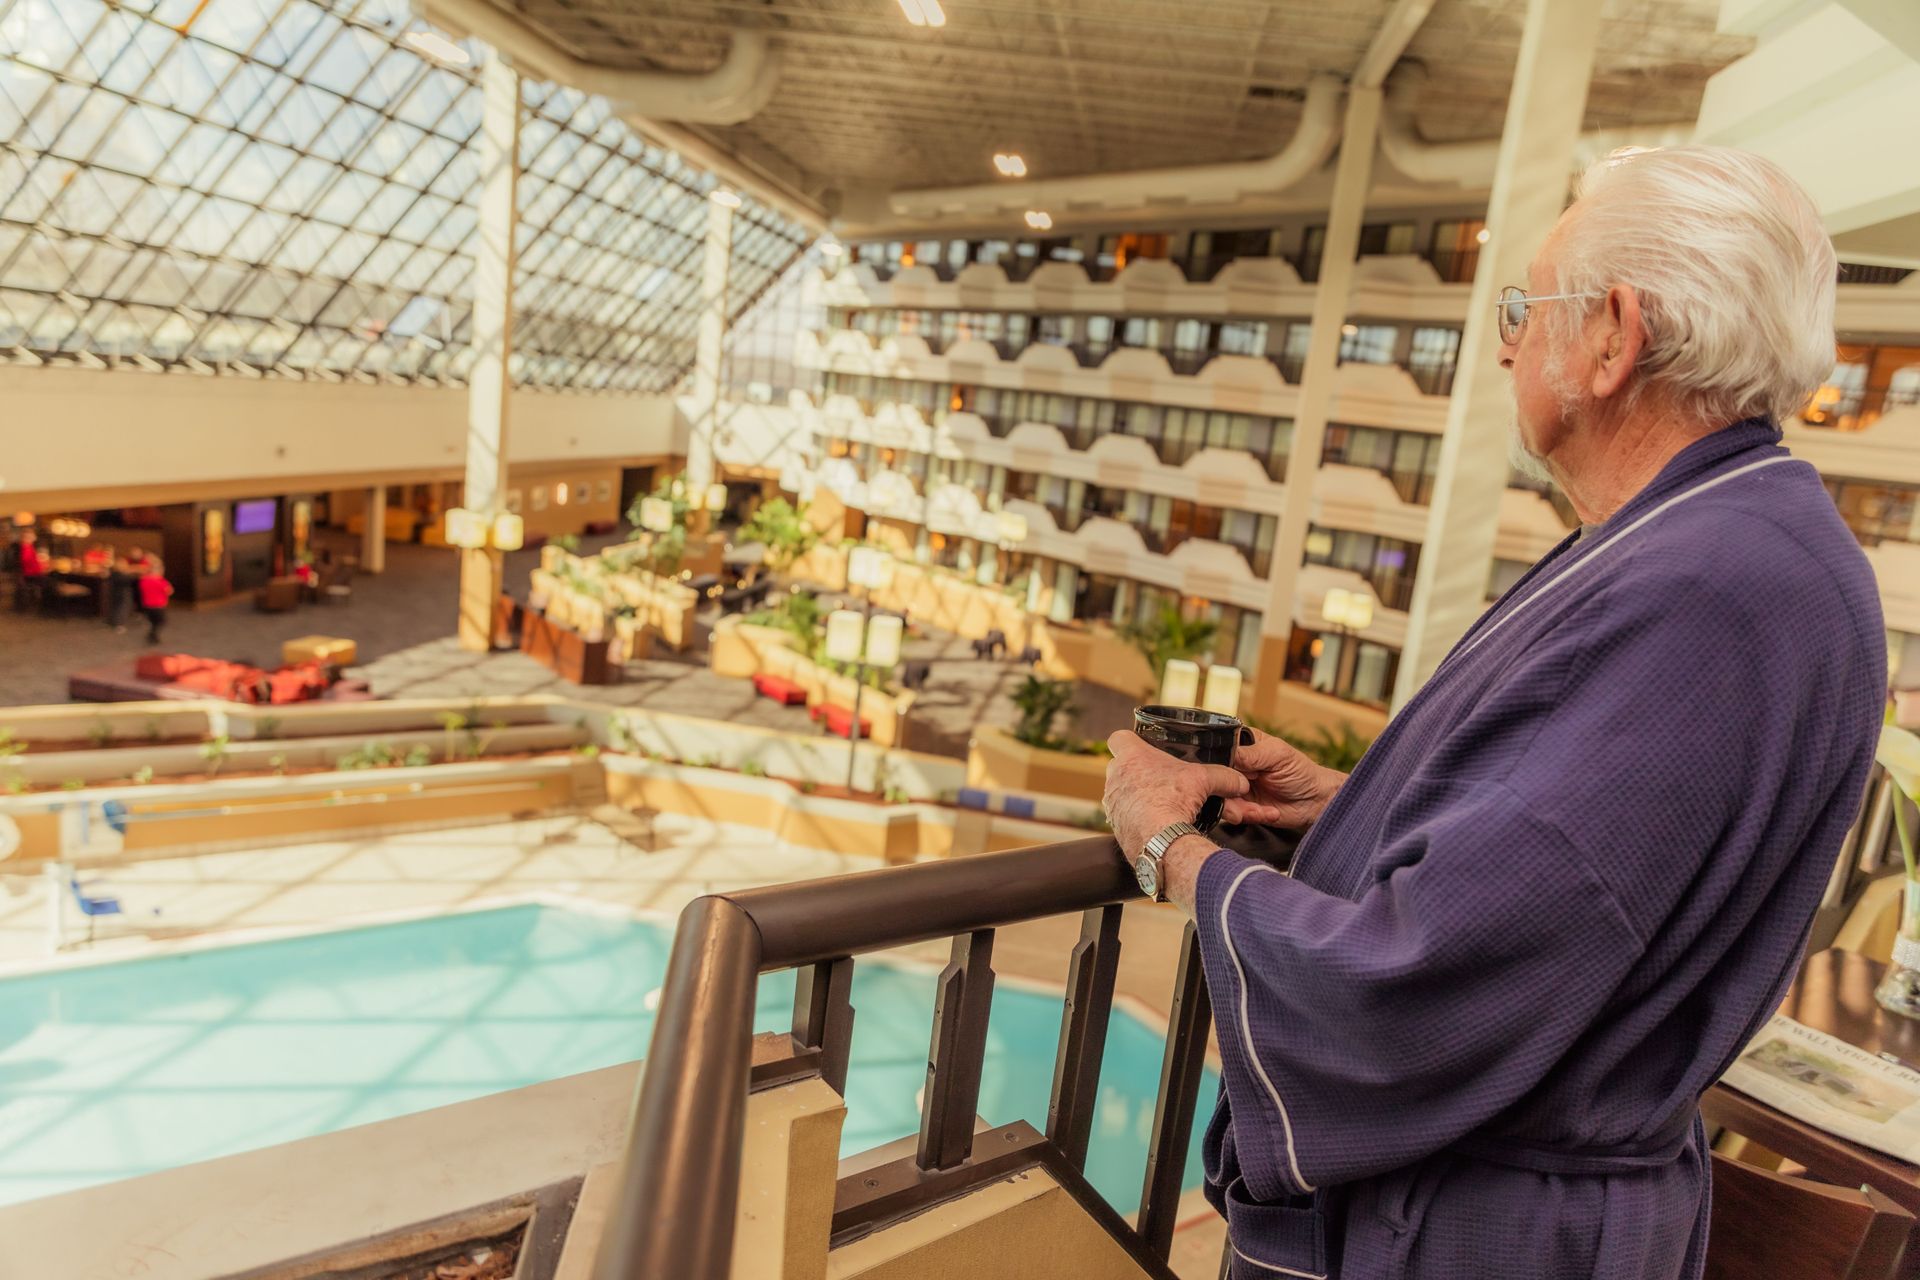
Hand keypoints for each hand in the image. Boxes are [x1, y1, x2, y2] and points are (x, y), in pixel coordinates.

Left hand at [1103, 730, 1248, 860]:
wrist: (1160, 840)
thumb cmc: (1174, 802)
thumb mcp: (1204, 781)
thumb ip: (1223, 776)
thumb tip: (1240, 782)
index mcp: (1131, 757)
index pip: (1119, 737)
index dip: (1131, 740)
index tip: (1143, 747)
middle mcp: (1115, 777)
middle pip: (1121, 765)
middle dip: (1138, 771)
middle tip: (1159, 779)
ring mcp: (1111, 801)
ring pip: (1121, 791)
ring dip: (1136, 795)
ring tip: (1159, 803)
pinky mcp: (1113, 823)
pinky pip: (1122, 814)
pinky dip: (1135, 816)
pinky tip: (1153, 822)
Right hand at [1219, 726, 1345, 828]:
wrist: (1314, 803)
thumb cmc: (1301, 772)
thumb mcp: (1278, 755)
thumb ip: (1251, 754)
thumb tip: (1225, 753)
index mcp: (1241, 744)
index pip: (1216, 748)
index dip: (1217, 761)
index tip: (1227, 770)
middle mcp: (1234, 765)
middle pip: (1213, 775)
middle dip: (1226, 788)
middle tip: (1244, 791)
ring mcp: (1234, 786)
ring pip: (1218, 796)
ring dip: (1238, 806)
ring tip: (1258, 809)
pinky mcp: (1239, 807)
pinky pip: (1231, 813)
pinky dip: (1248, 815)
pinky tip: (1268, 813)